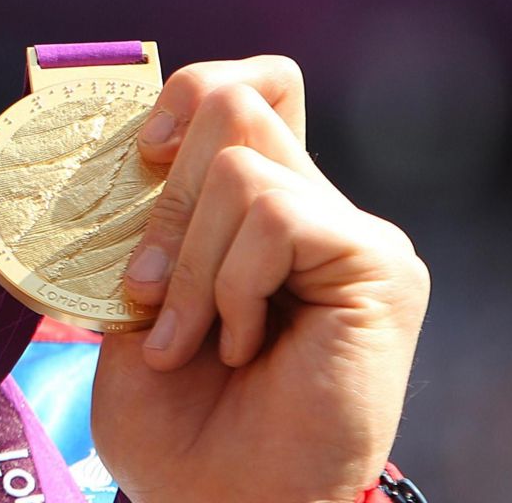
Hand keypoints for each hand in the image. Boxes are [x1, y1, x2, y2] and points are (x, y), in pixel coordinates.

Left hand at [90, 57, 428, 502]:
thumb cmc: (174, 425)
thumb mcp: (132, 301)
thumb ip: (146, 216)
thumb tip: (137, 140)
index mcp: (252, 209)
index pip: (243, 87)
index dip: (184, 94)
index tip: (135, 157)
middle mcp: (307, 207)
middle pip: (236, 99)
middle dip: (164, 196)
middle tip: (148, 292)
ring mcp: (348, 233)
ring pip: (240, 162)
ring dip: (190, 261)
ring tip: (193, 340)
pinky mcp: (379, 265)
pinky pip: (275, 215)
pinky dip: (233, 284)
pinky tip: (244, 346)